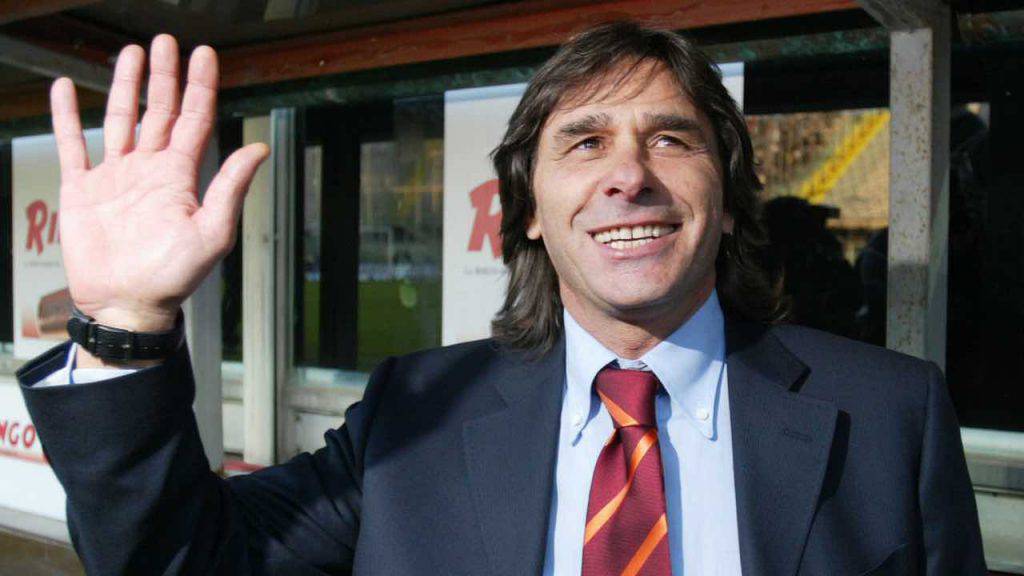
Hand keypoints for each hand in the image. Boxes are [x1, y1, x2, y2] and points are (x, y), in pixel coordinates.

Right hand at [51, 35, 267, 335]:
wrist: (126, 305)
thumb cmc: (172, 277)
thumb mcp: (212, 231)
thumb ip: (231, 186)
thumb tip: (259, 147)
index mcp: (180, 176)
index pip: (194, 119)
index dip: (200, 86)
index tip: (203, 55)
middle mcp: (149, 170)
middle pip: (158, 111)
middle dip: (164, 76)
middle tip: (166, 43)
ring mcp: (115, 177)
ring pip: (121, 120)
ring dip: (126, 87)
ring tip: (131, 54)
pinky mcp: (83, 190)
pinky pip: (73, 145)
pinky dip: (68, 117)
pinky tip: (68, 90)